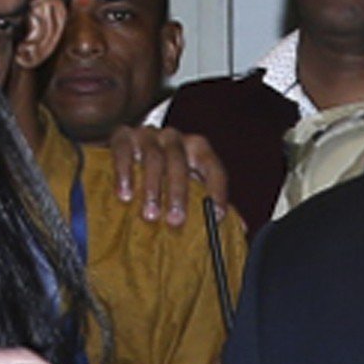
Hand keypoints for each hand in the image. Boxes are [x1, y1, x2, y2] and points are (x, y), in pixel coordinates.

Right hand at [106, 125, 231, 227]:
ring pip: (153, 158)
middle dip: (179, 193)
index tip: (216, 217)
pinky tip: (125, 195)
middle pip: (180, 162)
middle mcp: (175, 138)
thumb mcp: (188, 186)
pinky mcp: (122, 136)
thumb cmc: (163, 175)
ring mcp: (148, 134)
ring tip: (151, 215)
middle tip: (176, 221)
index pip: (213, 167)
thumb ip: (210, 203)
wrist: (127, 153)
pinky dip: (125, 174)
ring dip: (153, 189)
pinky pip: (124, 151)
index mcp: (197, 149)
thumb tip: (240, 228)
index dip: (217, 191)